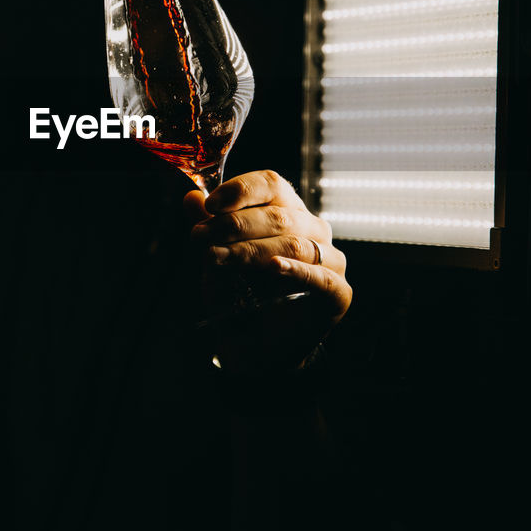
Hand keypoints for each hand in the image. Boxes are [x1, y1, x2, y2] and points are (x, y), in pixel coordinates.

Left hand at [184, 170, 350, 373]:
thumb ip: (209, 226)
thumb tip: (191, 197)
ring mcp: (331, 260)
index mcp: (289, 211)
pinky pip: (320, 277)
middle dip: (234, 225)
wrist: (259, 346)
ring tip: (216, 257)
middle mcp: (314, 230)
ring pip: (293, 244)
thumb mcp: (219, 257)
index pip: (271, 184)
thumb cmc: (243, 294)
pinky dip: (296, 271)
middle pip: (278, 215)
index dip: (240, 190)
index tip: (209, 205)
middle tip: (199, 237)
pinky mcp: (339, 293)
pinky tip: (274, 268)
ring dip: (250, 249)